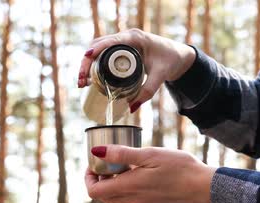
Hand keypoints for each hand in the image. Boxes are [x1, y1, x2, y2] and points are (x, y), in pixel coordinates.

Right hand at [78, 29, 195, 111]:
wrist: (178, 57)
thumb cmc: (171, 61)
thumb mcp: (161, 76)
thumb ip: (147, 92)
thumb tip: (131, 108)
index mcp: (135, 38)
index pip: (111, 41)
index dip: (97, 50)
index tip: (86, 61)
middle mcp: (126, 37)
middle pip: (99, 45)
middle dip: (87, 62)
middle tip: (81, 81)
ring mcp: (122, 42)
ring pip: (98, 49)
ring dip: (88, 64)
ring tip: (82, 83)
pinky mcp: (121, 49)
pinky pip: (103, 53)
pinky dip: (94, 64)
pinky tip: (88, 78)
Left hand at [85, 145, 215, 202]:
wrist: (204, 188)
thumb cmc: (179, 169)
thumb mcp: (149, 155)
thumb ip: (122, 155)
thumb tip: (96, 152)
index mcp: (128, 188)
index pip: (94, 191)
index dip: (88, 178)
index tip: (94, 163)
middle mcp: (132, 201)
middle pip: (103, 196)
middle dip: (99, 180)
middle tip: (107, 161)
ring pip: (117, 198)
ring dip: (113, 183)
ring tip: (125, 163)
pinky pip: (131, 198)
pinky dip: (127, 186)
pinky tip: (142, 171)